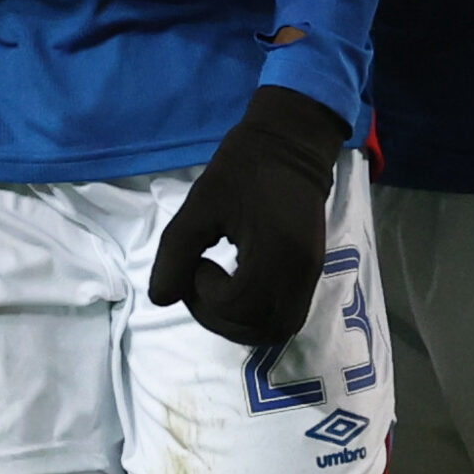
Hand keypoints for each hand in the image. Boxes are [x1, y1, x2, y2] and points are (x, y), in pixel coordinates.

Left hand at [148, 86, 348, 345]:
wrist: (292, 143)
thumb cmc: (244, 168)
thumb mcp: (199, 204)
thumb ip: (175, 252)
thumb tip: (161, 298)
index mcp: (274, 252)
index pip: (239, 306)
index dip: (207, 297)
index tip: (197, 262)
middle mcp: (300, 273)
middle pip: (260, 328)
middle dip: (220, 318)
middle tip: (199, 283)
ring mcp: (310, 276)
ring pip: (277, 329)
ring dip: (241, 323)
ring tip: (217, 292)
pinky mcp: (312, 273)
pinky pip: (288, 315)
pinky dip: (259, 317)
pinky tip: (238, 290)